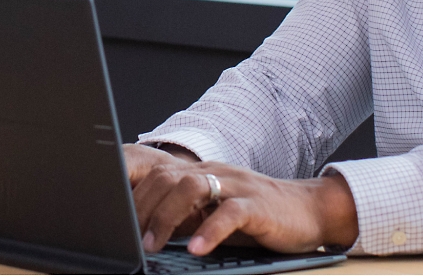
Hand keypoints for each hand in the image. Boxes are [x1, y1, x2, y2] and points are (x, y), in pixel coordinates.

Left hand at [127, 151, 358, 256]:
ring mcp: (236, 187)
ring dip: (167, 218)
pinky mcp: (258, 206)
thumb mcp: (213, 214)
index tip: (114, 219)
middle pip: (166, 178)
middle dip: (142, 209)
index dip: (132, 194)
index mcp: (200, 174)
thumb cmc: (257, 216)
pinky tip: (197, 249)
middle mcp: (215, 174)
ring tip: (154, 244)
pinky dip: (210, 231)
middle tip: (130, 239)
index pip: (157, 173)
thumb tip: (144, 234)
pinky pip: (230, 213)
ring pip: (191, 188)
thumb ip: (184, 217)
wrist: (308, 209)